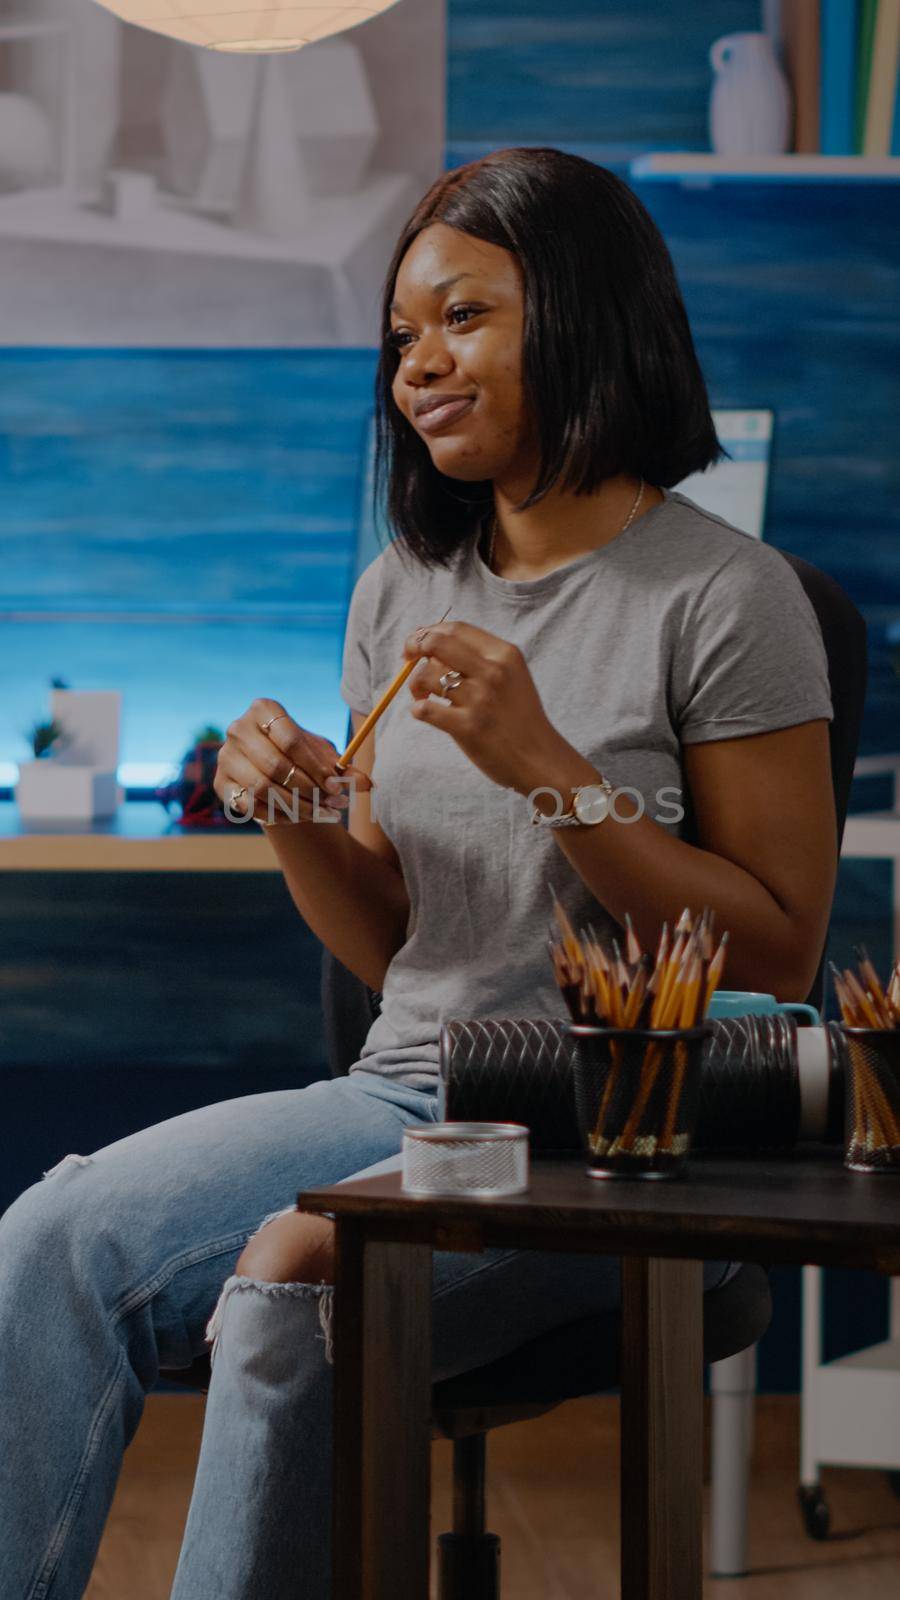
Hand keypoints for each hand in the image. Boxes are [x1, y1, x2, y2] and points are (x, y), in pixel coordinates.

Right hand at [214, 699, 372, 827]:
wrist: (273, 771)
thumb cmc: (302, 756)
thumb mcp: (323, 756)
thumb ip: (344, 769)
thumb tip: (368, 785)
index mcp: (264, 709)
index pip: (291, 740)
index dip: (317, 767)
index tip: (338, 787)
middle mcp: (238, 729)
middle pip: (276, 766)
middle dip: (310, 790)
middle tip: (335, 805)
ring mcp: (226, 756)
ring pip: (262, 789)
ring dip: (297, 806)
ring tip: (323, 814)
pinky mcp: (220, 783)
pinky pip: (249, 805)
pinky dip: (278, 815)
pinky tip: (299, 817)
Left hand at [401, 621, 565, 795]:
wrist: (540, 758)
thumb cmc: (519, 717)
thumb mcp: (510, 677)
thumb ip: (478, 659)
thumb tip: (431, 644)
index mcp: (504, 654)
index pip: (456, 628)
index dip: (429, 632)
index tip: (418, 643)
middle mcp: (493, 672)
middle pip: (436, 642)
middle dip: (413, 646)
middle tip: (408, 658)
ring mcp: (480, 699)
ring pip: (425, 674)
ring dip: (415, 684)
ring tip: (423, 695)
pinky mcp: (468, 727)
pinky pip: (424, 709)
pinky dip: (418, 709)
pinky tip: (427, 713)